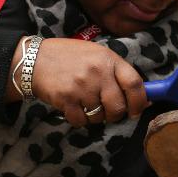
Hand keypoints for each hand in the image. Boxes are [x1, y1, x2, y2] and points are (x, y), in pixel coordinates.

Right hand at [30, 38, 147, 126]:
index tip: (136, 110)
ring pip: (99, 117)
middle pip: (118, 107)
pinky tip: (73, 107)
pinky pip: (81, 121)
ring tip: (85, 104)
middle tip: (107, 111)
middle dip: (115, 114)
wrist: (34, 59)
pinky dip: (79, 119)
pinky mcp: (66, 99)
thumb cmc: (69, 57)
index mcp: (109, 59)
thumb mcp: (96, 55)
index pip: (135, 84)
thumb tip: (142, 97)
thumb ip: (117, 73)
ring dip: (95, 117)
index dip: (139, 102)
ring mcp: (81, 86)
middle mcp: (98, 72)